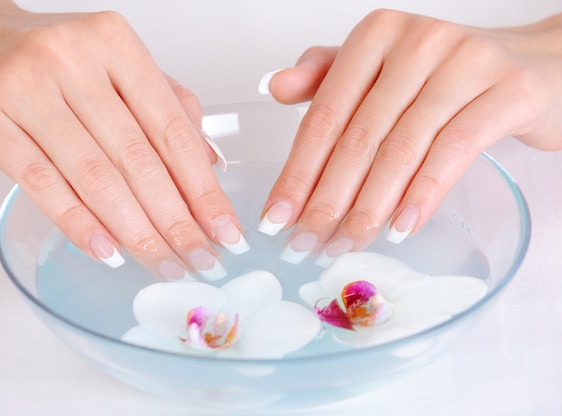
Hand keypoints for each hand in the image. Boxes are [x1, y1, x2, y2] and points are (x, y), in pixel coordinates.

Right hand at [0, 1, 247, 279]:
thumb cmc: (43, 57)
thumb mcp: (112, 66)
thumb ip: (164, 107)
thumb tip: (210, 164)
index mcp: (114, 44)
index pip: (172, 130)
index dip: (203, 188)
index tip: (224, 229)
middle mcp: (73, 59)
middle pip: (139, 159)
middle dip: (176, 221)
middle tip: (200, 260)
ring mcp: (24, 86)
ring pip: (96, 176)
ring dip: (135, 232)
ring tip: (163, 264)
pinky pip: (41, 182)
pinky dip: (78, 223)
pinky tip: (107, 251)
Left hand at [259, 9, 561, 264]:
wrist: (535, 67)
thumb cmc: (446, 78)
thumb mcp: (382, 72)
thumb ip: (329, 79)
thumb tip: (274, 87)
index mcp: (376, 36)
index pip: (324, 114)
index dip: (297, 172)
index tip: (276, 218)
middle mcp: (417, 41)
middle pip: (358, 136)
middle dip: (327, 200)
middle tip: (305, 243)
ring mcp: (465, 62)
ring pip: (401, 149)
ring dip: (369, 207)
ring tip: (346, 244)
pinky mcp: (507, 89)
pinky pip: (454, 151)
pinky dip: (423, 196)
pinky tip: (400, 230)